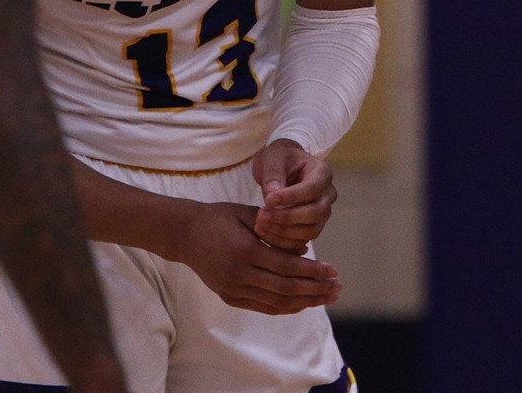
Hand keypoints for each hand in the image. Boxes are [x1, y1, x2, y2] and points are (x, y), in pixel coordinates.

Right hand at [165, 202, 340, 314]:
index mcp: (244, 250)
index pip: (287, 267)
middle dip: (315, 290)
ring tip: (326, 297)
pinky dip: (285, 307)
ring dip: (305, 301)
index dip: (313, 271)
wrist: (184, 234)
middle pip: (286, 288)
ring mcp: (233, 288)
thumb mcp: (247, 214)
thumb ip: (275, 232)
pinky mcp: (229, 297)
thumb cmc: (218, 217)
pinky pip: (263, 306)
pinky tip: (302, 303)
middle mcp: (239, 274)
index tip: (333, 271)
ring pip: (276, 302)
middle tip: (337, 288)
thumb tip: (304, 253)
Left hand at [251, 139, 336, 251]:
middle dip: (287, 217)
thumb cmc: (279, 158)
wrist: (281, 166)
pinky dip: (284, 241)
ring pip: (311, 230)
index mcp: (322, 173)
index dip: (291, 197)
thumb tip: (272, 195)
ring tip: (260, 224)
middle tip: (262, 215)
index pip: (312, 189)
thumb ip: (273, 174)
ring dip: (285, 232)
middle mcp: (327, 194)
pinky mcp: (312, 226)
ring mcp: (322, 212)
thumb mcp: (272, 157)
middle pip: (316, 213)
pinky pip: (302, 240)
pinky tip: (265, 232)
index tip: (268, 200)